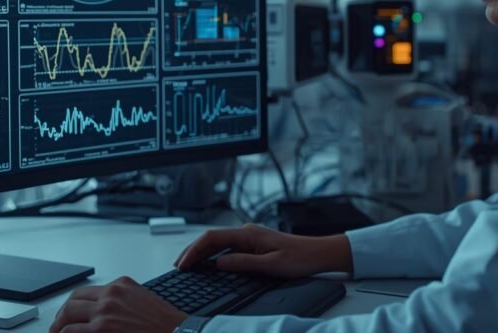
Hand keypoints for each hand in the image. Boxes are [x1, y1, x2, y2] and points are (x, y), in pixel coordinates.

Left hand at [49, 276, 186, 332]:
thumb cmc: (164, 324)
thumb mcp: (142, 301)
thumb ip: (121, 301)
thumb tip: (102, 313)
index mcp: (121, 285)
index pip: (85, 292)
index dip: (71, 305)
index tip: (68, 314)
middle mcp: (111, 295)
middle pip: (72, 302)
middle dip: (60, 316)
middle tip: (56, 327)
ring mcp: (104, 312)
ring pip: (67, 317)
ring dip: (58, 328)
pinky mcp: (101, 329)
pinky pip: (71, 332)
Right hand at [175, 224, 352, 277]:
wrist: (319, 253)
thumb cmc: (300, 258)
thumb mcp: (271, 265)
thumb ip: (243, 263)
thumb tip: (219, 264)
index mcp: (249, 234)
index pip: (212, 238)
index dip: (195, 250)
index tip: (183, 264)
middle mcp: (247, 232)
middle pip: (211, 238)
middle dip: (192, 251)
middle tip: (178, 266)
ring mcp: (249, 237)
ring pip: (217, 242)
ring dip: (201, 252)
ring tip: (187, 265)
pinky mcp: (253, 244)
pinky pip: (227, 247)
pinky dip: (212, 254)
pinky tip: (208, 264)